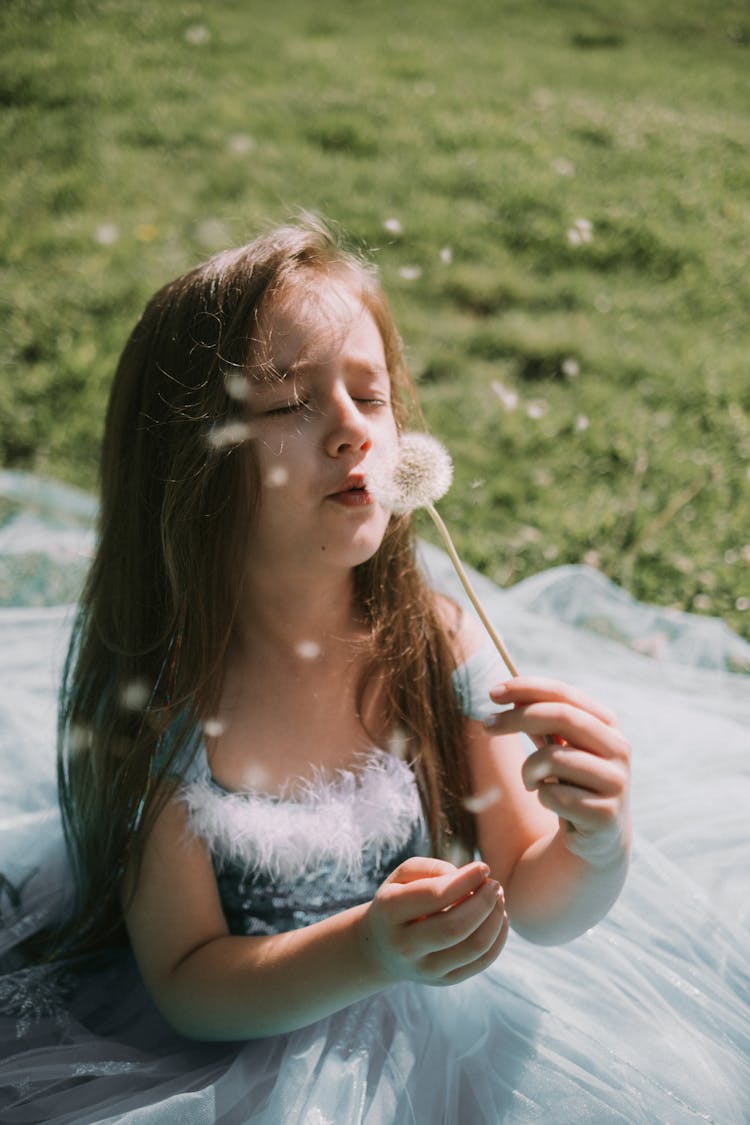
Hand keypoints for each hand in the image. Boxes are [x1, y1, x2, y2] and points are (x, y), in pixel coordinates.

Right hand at [360, 857, 507, 986]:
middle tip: (494, 885)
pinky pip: (482, 961)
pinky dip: (498, 937)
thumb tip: (470, 878)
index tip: (483, 867)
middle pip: (456, 927)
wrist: (382, 946)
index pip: (435, 896)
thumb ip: (433, 869)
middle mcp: (405, 946)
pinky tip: (498, 917)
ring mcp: (425, 969)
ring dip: (495, 918)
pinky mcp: (444, 980)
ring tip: (498, 898)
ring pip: (474, 947)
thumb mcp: (403, 876)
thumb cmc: (399, 900)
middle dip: (484, 902)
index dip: (466, 880)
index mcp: (390, 912)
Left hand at [485, 677, 630, 865]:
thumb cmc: (572, 781)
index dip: (527, 688)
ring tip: (531, 781)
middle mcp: (618, 748)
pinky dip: (541, 796)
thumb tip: (509, 694)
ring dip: (528, 769)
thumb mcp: (557, 746)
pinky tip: (551, 803)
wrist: (598, 836)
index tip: (492, 692)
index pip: (564, 694)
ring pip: (553, 757)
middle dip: (518, 718)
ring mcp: (616, 781)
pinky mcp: (605, 814)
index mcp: (607, 724)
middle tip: (487, 725)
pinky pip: (554, 795)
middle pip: (561, 717)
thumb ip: (539, 720)